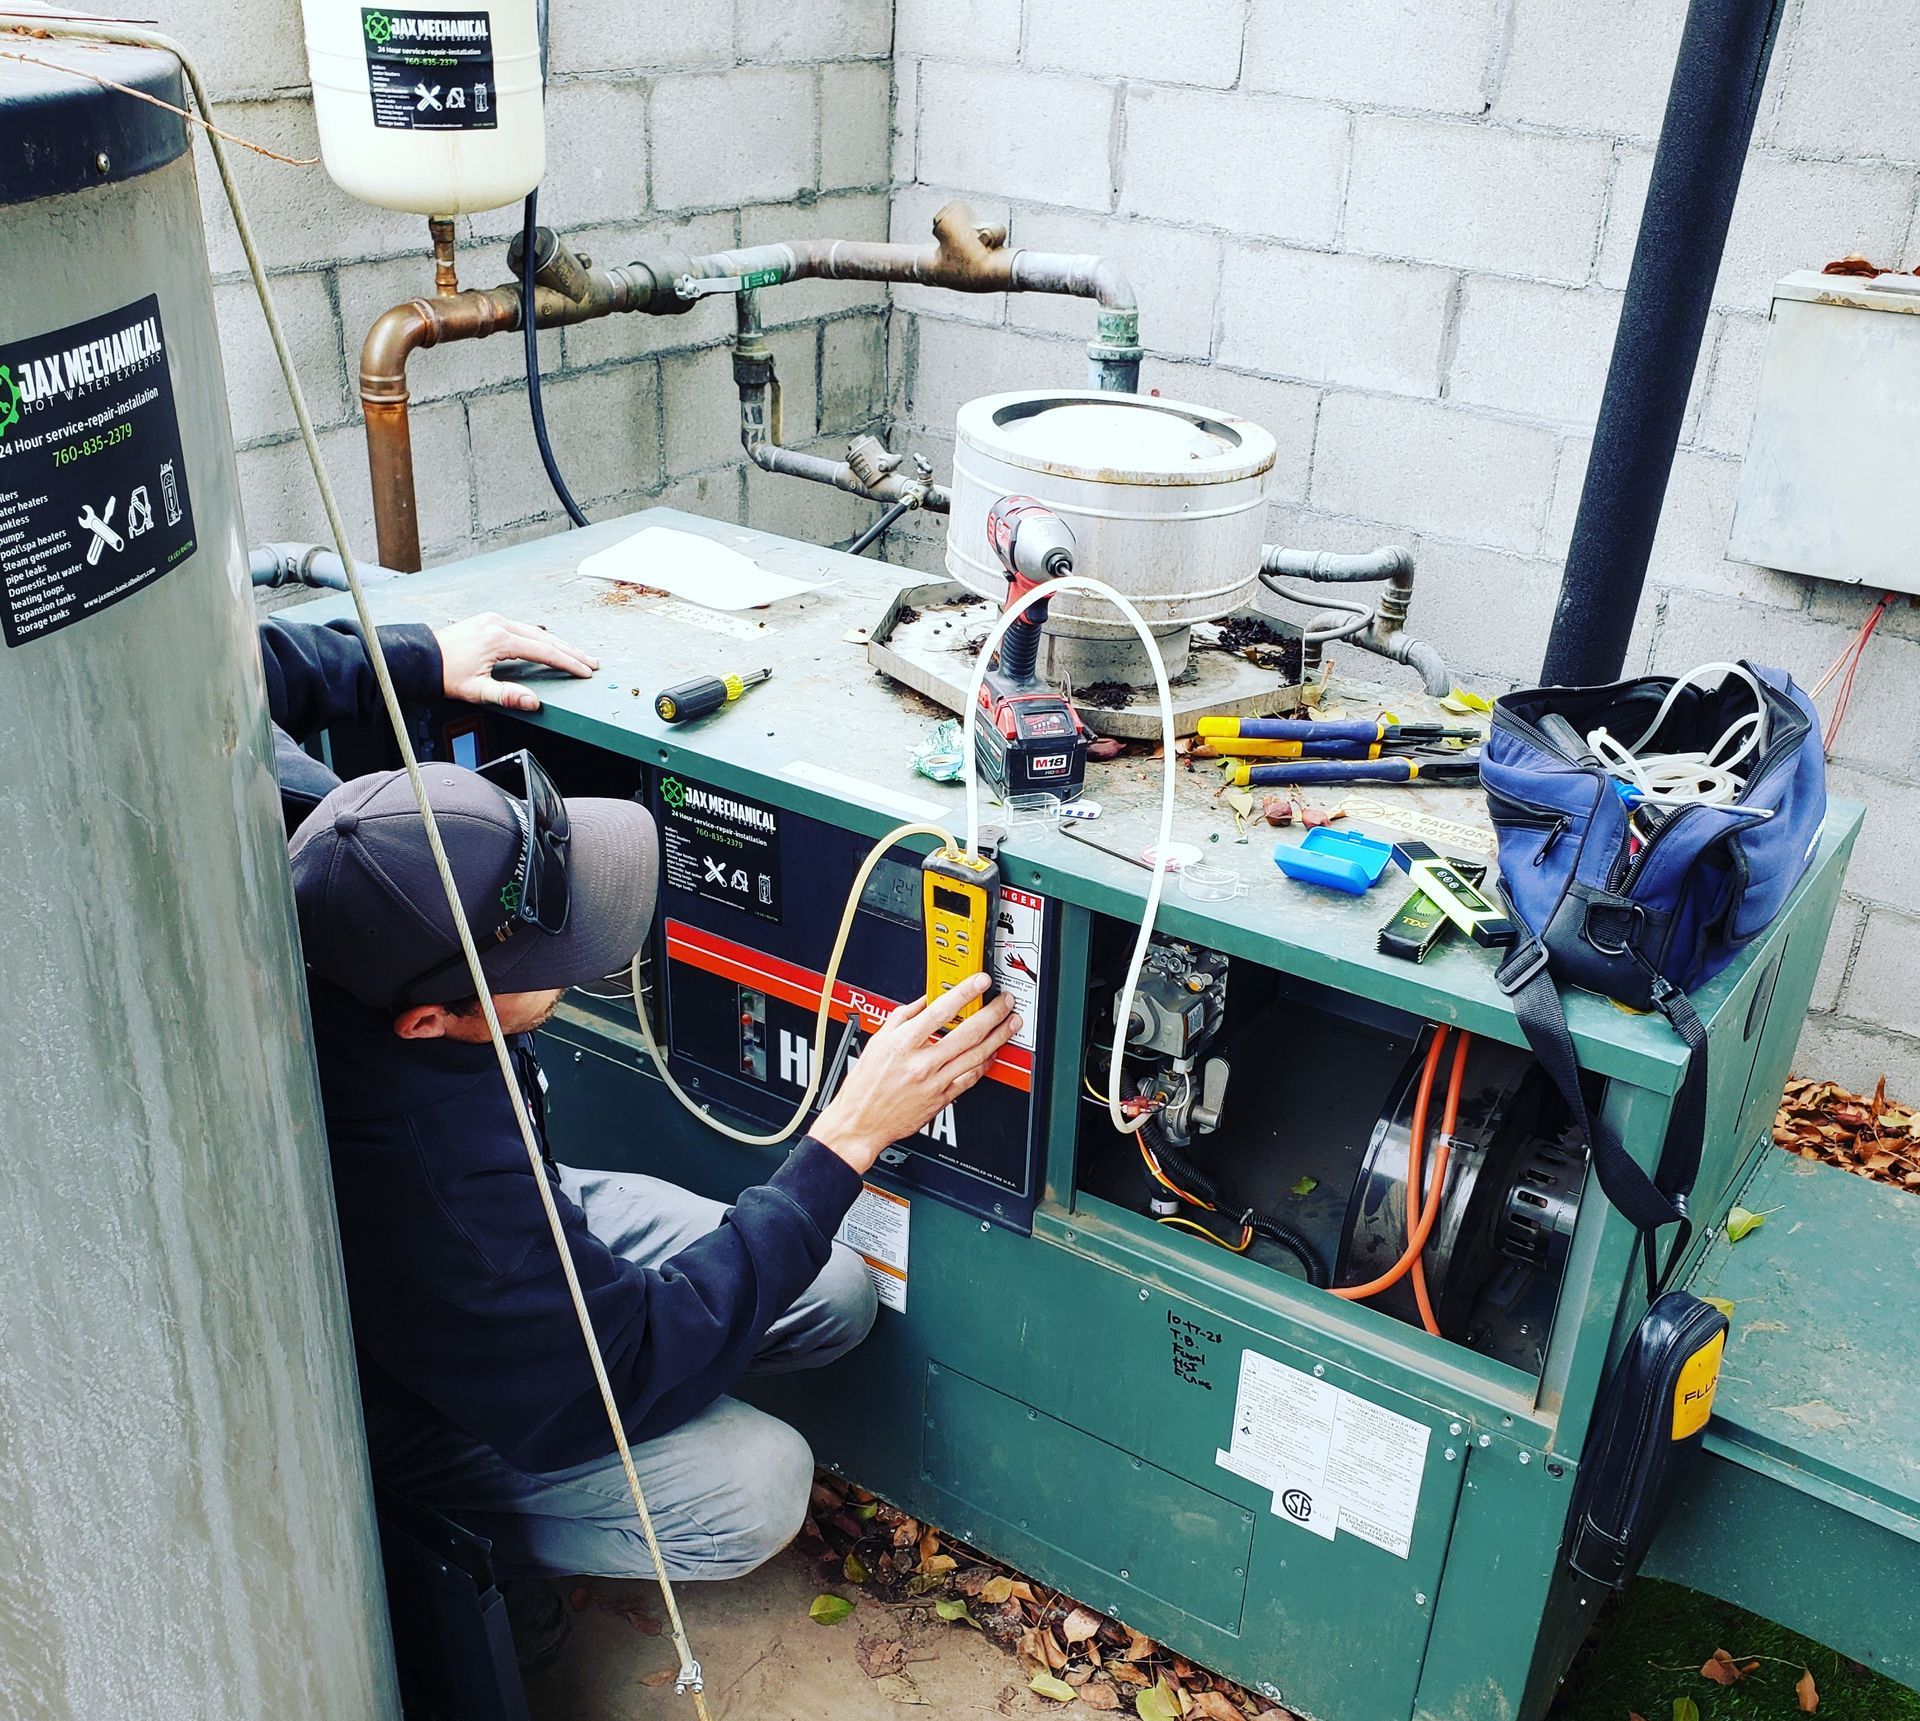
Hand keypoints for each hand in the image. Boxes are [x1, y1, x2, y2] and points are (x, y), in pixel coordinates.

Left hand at [434, 612, 598, 712]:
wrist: (421, 656)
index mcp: (499, 639)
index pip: (544, 652)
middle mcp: (499, 624)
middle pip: (546, 638)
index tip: (584, 671)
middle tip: (592, 662)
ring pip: (536, 631)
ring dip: (558, 644)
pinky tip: (548, 641)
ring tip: (577, 654)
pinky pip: (523, 628)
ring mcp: (495, 620)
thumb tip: (533, 702)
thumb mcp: (475, 690)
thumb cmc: (444, 672)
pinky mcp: (490, 622)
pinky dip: (541, 637)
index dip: (568, 663)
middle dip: (571, 651)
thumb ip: (506, 696)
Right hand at [810, 977, 1019, 1174]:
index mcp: (903, 1043)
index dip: (965, 993)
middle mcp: (921, 1062)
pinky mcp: (942, 1098)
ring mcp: (934, 1082)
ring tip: (1010, 1024)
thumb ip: (902, 1017)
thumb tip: (923, 1000)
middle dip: (992, 1014)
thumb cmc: (865, 1084)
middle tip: (1005, 1002)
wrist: (861, 1121)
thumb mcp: (877, 1041)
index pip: (941, 1011)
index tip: (980, 981)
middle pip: (967, 1033)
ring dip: (998, 1037)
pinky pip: (970, 1078)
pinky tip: (993, 1052)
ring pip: (976, 1055)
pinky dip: (985, 1063)